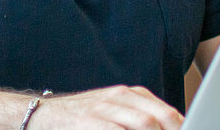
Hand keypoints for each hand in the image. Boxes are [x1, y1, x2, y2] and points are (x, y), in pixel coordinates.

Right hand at [29, 85, 183, 129]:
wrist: (39, 115)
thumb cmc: (82, 119)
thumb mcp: (114, 111)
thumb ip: (141, 117)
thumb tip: (174, 125)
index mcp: (131, 94)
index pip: (166, 112)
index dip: (180, 126)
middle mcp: (119, 98)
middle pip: (157, 119)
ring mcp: (102, 110)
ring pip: (141, 125)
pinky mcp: (87, 123)